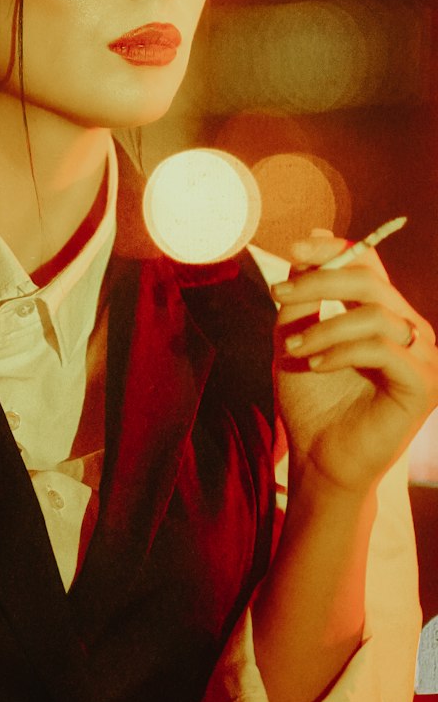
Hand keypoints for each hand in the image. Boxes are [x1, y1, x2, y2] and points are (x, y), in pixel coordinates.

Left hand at [271, 230, 437, 494]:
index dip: (334, 249)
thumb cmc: (311, 403)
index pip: (369, 264)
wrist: (319, 460)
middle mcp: (410, 331)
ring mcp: (423, 358)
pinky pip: (383, 349)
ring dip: (324, 327)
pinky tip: (316, 366)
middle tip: (278, 295)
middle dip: (319, 281)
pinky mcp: (423, 385)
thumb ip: (305, 297)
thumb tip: (314, 240)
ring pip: (375, 314)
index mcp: (385, 316)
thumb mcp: (297, 339)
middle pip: (371, 281)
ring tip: (294, 349)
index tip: (293, 249)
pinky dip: (342, 351)